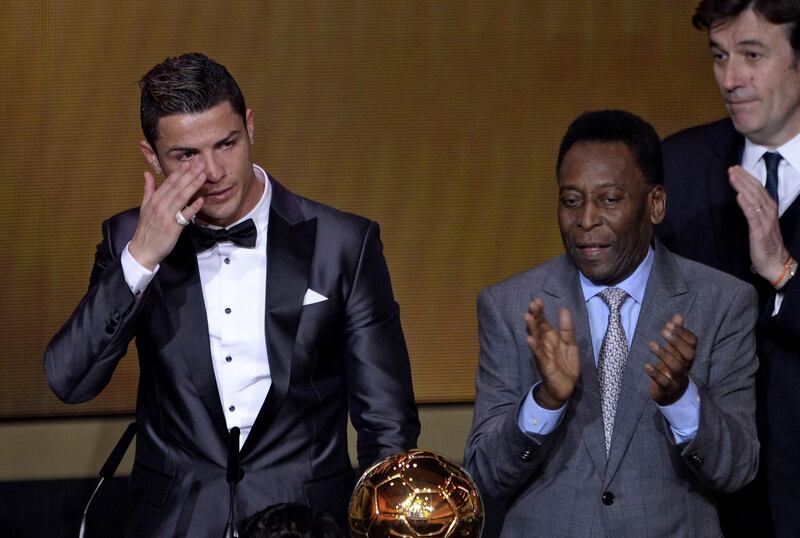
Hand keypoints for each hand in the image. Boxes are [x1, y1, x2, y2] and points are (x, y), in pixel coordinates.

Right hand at [129, 161, 207, 269]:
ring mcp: (166, 216)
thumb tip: (147, 173)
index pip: (168, 182)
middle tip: (200, 163)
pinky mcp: (173, 227)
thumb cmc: (146, 229)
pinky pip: (184, 215)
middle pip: (176, 187)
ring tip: (203, 176)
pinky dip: (193, 207)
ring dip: (192, 186)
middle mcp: (159, 205)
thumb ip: (148, 190)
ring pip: (181, 197)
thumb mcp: (144, 207)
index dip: (179, 172)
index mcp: (154, 200)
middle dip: (189, 174)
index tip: (190, 162)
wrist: (143, 249)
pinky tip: (201, 200)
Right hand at [524, 298, 579, 409]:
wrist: (566, 388)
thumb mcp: (570, 344)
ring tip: (527, 317)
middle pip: (538, 327)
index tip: (537, 300)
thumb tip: (564, 309)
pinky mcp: (545, 365)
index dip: (540, 312)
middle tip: (532, 304)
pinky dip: (534, 347)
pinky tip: (529, 339)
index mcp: (551, 338)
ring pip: (536, 339)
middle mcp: (544, 344)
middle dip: (535, 316)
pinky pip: (538, 354)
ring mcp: (543, 354)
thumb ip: (567, 328)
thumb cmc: (566, 365)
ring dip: (531, 328)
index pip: (544, 322)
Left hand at [645, 314, 696, 405]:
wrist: (672, 394)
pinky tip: (647, 365)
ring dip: (664, 354)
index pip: (693, 343)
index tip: (669, 324)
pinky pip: (664, 382)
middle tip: (663, 331)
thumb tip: (678, 315)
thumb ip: (676, 333)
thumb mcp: (674, 350)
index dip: (683, 333)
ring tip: (651, 344)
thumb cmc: (672, 367)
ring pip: (676, 367)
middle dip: (677, 341)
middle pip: (688, 354)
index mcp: (688, 355)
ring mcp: (677, 378)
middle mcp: (685, 366)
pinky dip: (655, 374)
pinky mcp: (667, 388)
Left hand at [729, 166, 789, 283]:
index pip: (758, 189)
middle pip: (755, 191)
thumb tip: (744, 198)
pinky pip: (752, 215)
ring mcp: (765, 221)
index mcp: (769, 209)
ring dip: (743, 186)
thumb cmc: (766, 244)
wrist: (775, 263)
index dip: (747, 178)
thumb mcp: (760, 224)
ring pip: (754, 199)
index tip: (737, 168)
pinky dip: (746, 204)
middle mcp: (769, 212)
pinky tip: (739, 195)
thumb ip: (754, 211)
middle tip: (732, 168)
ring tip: (733, 176)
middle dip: (743, 178)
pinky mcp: (760, 231)